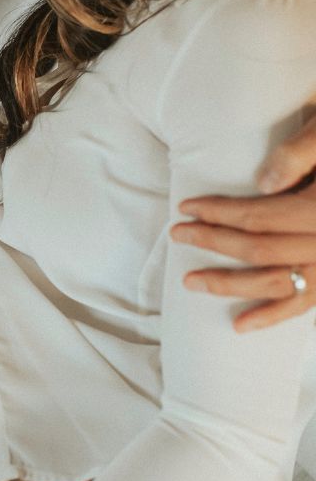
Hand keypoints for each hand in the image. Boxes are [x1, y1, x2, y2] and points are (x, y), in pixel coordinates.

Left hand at [171, 114, 315, 330]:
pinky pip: (304, 304)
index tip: (186, 208)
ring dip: (230, 285)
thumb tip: (262, 183)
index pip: (261, 216)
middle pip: (261, 250)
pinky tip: (240, 325)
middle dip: (214, 243)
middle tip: (177, 235)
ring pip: (277, 283)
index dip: (219, 213)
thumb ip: (299, 155)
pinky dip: (271, 317)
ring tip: (191, 281)